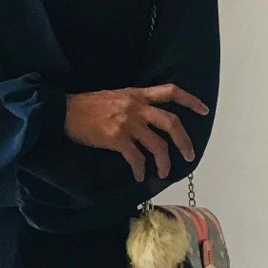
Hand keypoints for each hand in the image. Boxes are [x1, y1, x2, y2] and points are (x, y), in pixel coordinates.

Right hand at [63, 84, 208, 182]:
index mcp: (137, 94)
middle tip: (189, 155)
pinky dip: (141, 169)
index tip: (203, 110)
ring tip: (163, 172)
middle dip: (184, 141)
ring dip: (164, 162)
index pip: (170, 91)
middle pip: (171, 122)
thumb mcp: (116, 96)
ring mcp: (127, 123)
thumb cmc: (87, 105)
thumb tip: (148, 119)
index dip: (190, 100)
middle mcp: (136, 106)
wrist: (63, 111)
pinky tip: (140, 175)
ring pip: (157, 145)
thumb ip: (134, 103)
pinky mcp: (117, 138)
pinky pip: (137, 158)